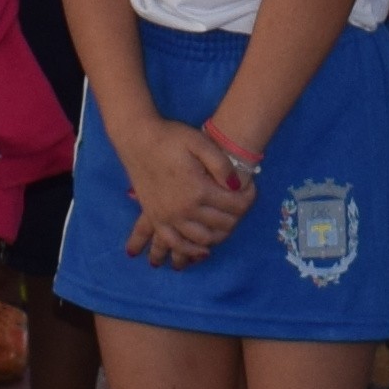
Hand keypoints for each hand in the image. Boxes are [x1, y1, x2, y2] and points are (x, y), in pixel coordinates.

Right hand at [112, 115, 247, 264]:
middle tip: (240, 205)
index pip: (235, 205)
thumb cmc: (170, 137)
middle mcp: (184, 209)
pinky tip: (201, 251)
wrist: (137, 139)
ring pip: (202, 239)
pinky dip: (189, 250)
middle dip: (237, 216)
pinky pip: (175, 242)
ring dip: (218, 236)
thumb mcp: (200, 142)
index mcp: (199, 189)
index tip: (251, 189)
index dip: (249, 198)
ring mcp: (168, 217)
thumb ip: (221, 164)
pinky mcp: (155, 218)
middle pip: (222, 224)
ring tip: (225, 226)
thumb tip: (237, 186)